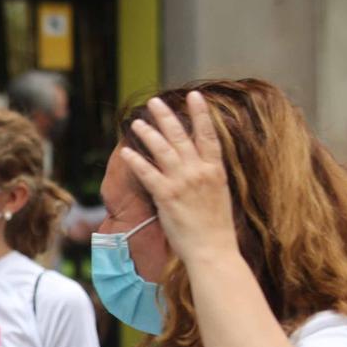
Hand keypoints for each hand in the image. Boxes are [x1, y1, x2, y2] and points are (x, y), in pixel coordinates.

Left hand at [121, 92, 238, 264]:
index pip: (208, 135)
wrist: (213, 250)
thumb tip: (200, 164)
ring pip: (162, 150)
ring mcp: (182, 182)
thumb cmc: (217, 228)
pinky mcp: (166, 196)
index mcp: (215, 171)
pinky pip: (147, 173)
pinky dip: (136, 160)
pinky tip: (126, 151)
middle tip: (154, 102)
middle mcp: (199, 172)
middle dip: (166, 117)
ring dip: (148, 133)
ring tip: (136, 122)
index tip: (194, 96)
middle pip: (180, 137)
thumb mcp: (219, 195)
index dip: (201, 114)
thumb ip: (208, 176)